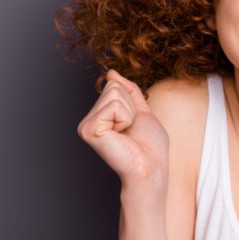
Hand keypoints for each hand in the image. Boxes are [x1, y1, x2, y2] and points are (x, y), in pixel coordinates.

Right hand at [77, 70, 169, 186]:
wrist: (151, 166)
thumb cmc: (150, 145)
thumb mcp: (141, 110)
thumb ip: (127, 91)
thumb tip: (111, 73)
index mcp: (100, 115)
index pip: (114, 85)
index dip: (131, 102)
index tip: (132, 124)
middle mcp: (89, 119)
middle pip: (113, 87)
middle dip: (130, 106)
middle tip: (130, 129)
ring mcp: (87, 125)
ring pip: (114, 93)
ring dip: (129, 113)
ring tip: (126, 133)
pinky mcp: (89, 129)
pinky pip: (113, 105)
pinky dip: (125, 118)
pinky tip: (121, 135)